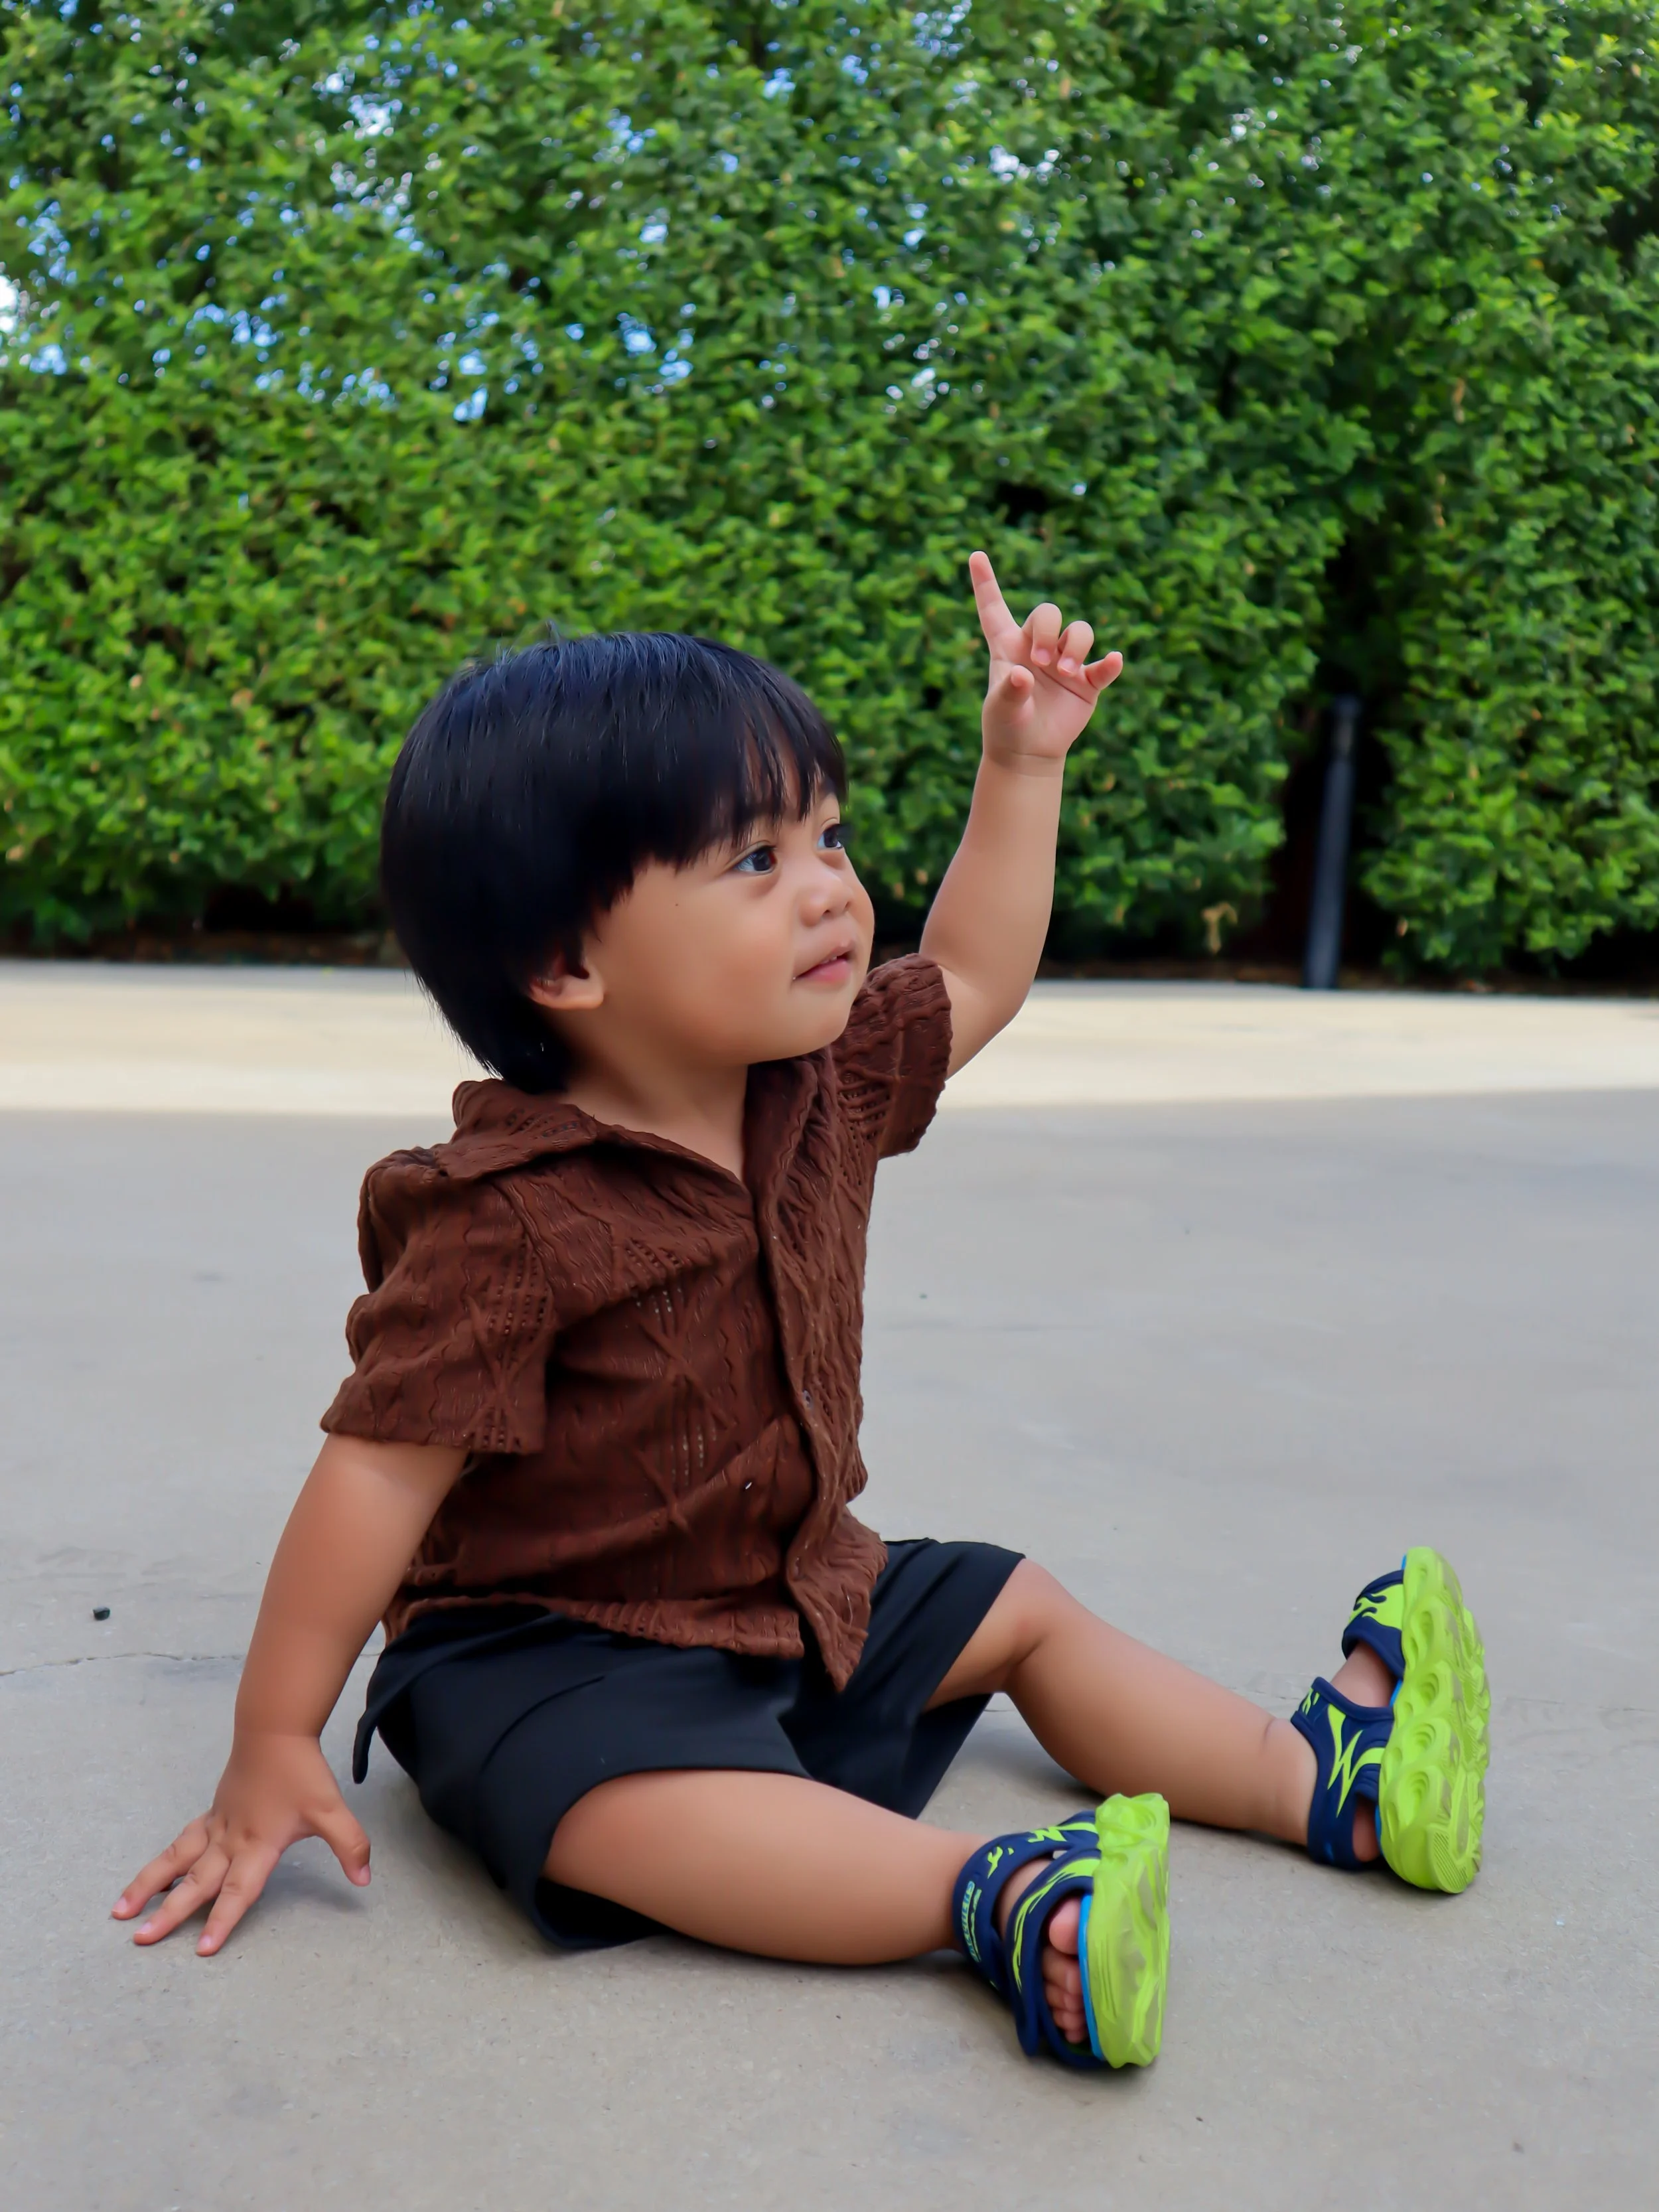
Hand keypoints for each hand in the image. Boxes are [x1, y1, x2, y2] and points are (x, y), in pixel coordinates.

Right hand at [111, 1730, 369, 1954]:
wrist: (274, 1729)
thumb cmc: (302, 1772)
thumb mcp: (332, 1810)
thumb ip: (350, 1846)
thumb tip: (364, 1882)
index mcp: (258, 1845)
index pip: (238, 1891)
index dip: (223, 1920)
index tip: (201, 1949)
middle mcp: (230, 1841)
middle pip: (196, 1883)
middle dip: (170, 1914)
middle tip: (142, 1940)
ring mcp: (216, 1826)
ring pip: (175, 1861)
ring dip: (148, 1886)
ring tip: (120, 1911)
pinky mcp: (211, 1814)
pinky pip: (180, 1842)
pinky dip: (162, 1862)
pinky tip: (150, 1876)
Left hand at [969, 549, 1122, 769]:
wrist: (1028, 753)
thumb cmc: (1006, 725)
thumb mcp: (1000, 709)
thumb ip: (1009, 692)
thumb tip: (1023, 677)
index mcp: (1008, 646)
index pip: (994, 608)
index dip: (985, 583)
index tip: (975, 556)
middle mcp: (1038, 647)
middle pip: (1049, 614)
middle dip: (1048, 631)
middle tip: (1041, 662)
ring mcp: (1065, 662)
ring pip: (1080, 632)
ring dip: (1075, 647)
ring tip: (1065, 672)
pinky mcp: (1087, 682)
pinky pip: (1104, 666)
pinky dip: (1110, 663)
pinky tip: (1113, 662)